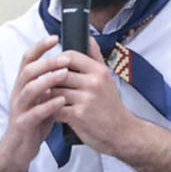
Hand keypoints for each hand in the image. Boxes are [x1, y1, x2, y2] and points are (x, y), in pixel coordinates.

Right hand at [0, 37, 69, 160]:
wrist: (20, 148)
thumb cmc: (34, 122)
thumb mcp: (42, 99)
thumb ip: (50, 84)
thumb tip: (67, 65)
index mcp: (23, 85)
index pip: (28, 60)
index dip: (39, 47)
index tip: (55, 37)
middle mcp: (18, 93)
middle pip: (28, 71)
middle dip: (47, 62)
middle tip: (66, 58)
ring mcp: (19, 109)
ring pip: (28, 89)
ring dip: (47, 80)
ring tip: (65, 74)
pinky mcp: (23, 124)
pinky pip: (34, 113)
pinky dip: (48, 106)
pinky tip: (61, 101)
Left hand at [54, 36, 151, 158]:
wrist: (122, 133)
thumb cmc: (111, 107)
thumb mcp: (107, 78)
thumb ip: (95, 57)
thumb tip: (89, 38)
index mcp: (99, 71)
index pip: (70, 56)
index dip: (57, 61)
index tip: (54, 69)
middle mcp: (93, 83)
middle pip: (59, 74)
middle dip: (51, 81)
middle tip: (48, 87)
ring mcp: (86, 99)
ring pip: (55, 91)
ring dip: (49, 97)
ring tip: (49, 101)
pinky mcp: (79, 116)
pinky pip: (56, 109)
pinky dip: (52, 112)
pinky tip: (55, 113)